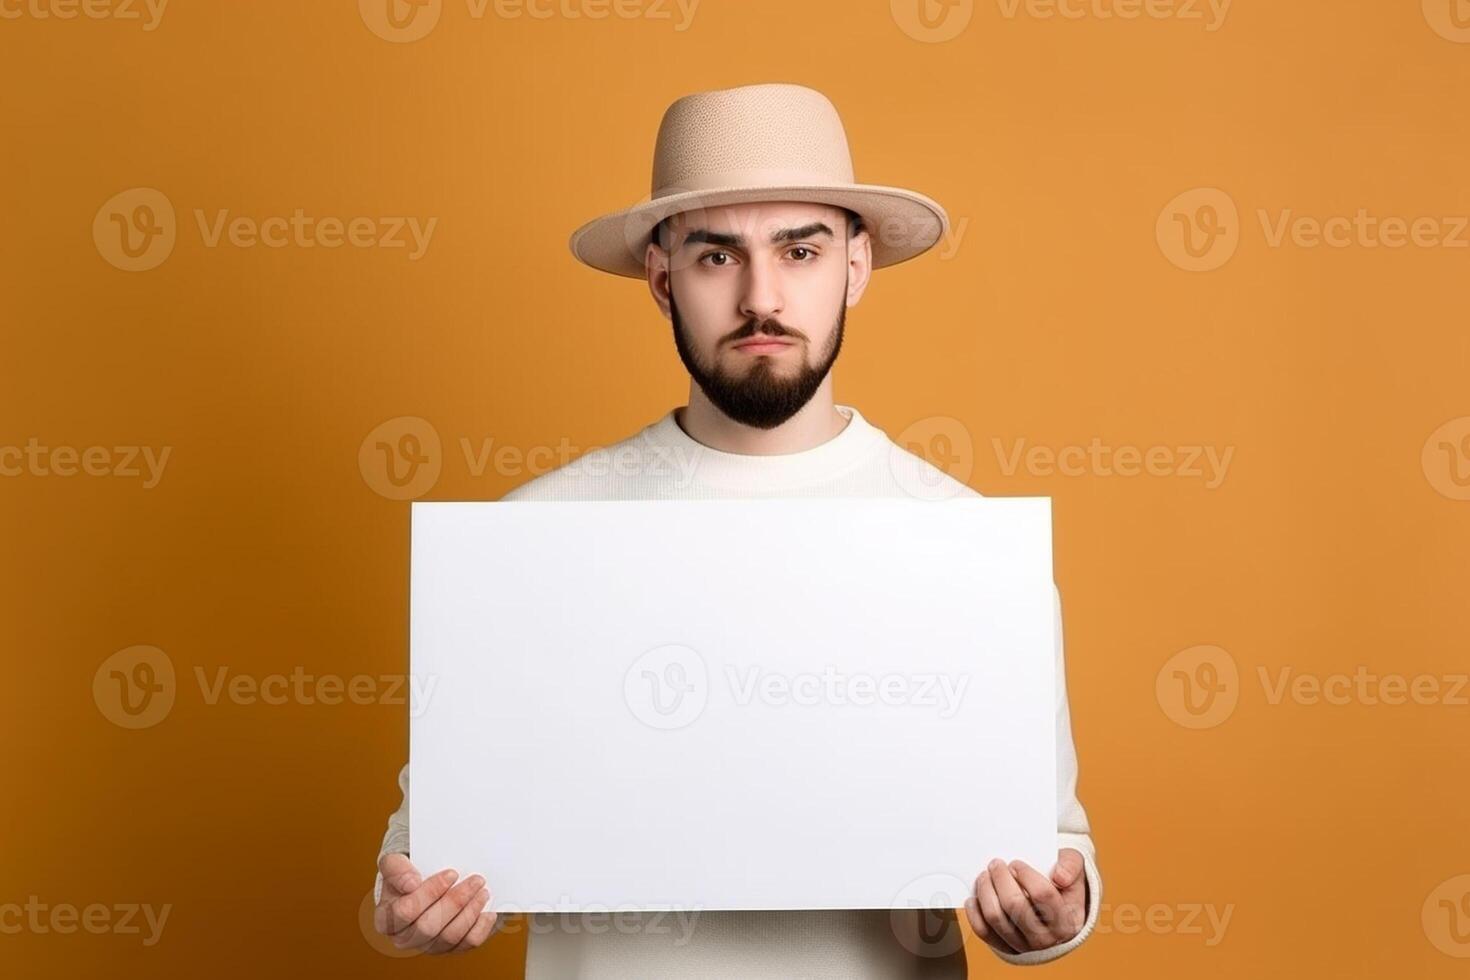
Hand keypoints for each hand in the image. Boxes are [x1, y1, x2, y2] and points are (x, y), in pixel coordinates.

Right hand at [374, 853, 496, 953]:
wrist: (423, 885)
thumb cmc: (408, 875)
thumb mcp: (395, 864)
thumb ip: (396, 868)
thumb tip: (412, 883)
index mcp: (387, 919)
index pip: (406, 911)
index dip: (430, 892)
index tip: (452, 873)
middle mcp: (405, 938)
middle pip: (429, 926)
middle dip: (456, 901)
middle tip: (476, 880)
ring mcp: (428, 946)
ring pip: (450, 935)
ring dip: (470, 911)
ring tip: (483, 891)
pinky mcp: (450, 948)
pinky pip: (467, 944)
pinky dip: (481, 927)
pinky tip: (487, 911)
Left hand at [965, 848, 1086, 955]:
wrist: (1057, 910)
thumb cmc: (1063, 885)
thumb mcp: (1075, 869)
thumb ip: (1071, 865)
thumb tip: (1059, 876)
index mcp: (1067, 922)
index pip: (1042, 894)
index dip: (1025, 874)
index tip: (1016, 863)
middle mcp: (1046, 939)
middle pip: (1015, 905)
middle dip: (1000, 879)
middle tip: (995, 863)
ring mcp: (1024, 946)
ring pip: (996, 917)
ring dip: (985, 891)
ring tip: (985, 876)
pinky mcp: (1005, 947)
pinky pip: (984, 931)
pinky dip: (975, 912)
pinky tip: (975, 897)